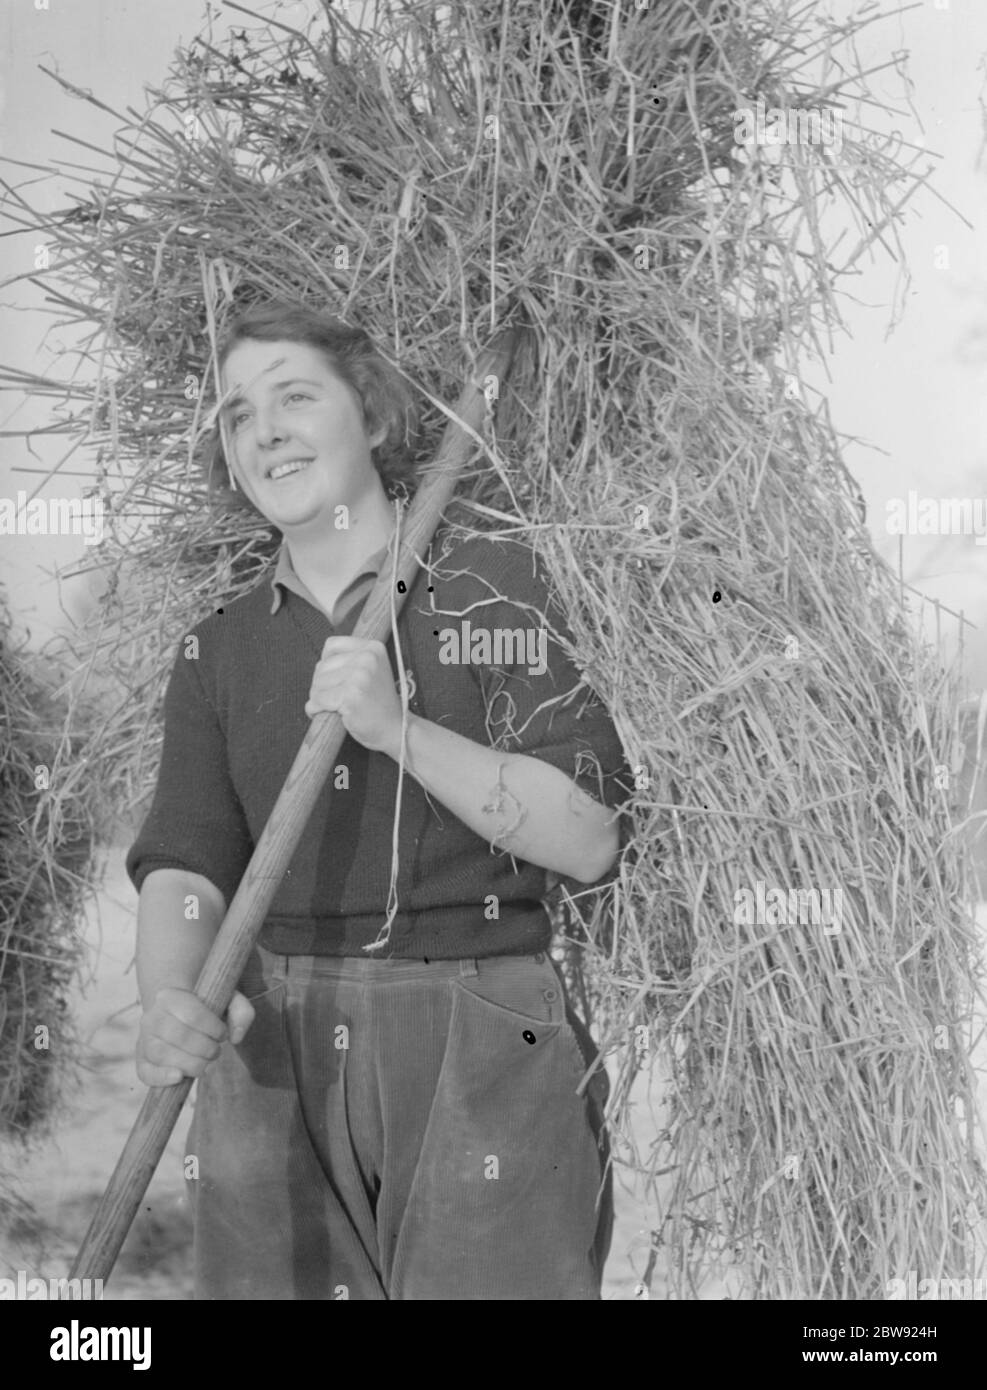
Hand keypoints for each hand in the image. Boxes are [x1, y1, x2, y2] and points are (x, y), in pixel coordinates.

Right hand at [136, 986, 254, 1086]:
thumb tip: (235, 1037)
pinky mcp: (142, 1058)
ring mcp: (144, 1038)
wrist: (179, 1014)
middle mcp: (152, 1015)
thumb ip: (241, 1012)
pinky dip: (160, 1078)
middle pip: (178, 1036)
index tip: (223, 1034)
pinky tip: (179, 1078)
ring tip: (206, 1064)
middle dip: (205, 1048)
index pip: (192, 1014)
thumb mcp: (229, 1000)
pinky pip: (145, 1071)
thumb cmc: (207, 1009)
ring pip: (162, 1054)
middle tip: (216, 1051)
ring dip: (191, 1064)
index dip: (213, 1029)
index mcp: (170, 996)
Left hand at [305, 635, 403, 754]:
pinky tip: (329, 713)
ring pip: (317, 683)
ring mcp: (359, 676)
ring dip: (318, 698)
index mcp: (373, 648)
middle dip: (321, 684)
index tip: (333, 679)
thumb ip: (351, 660)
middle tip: (333, 698)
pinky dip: (316, 709)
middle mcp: (367, 657)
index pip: (332, 645)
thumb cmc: (379, 704)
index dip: (326, 663)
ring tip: (334, 706)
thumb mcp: (372, 671)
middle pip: (322, 666)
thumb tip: (319, 664)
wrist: (395, 728)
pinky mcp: (350, 695)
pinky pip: (318, 700)